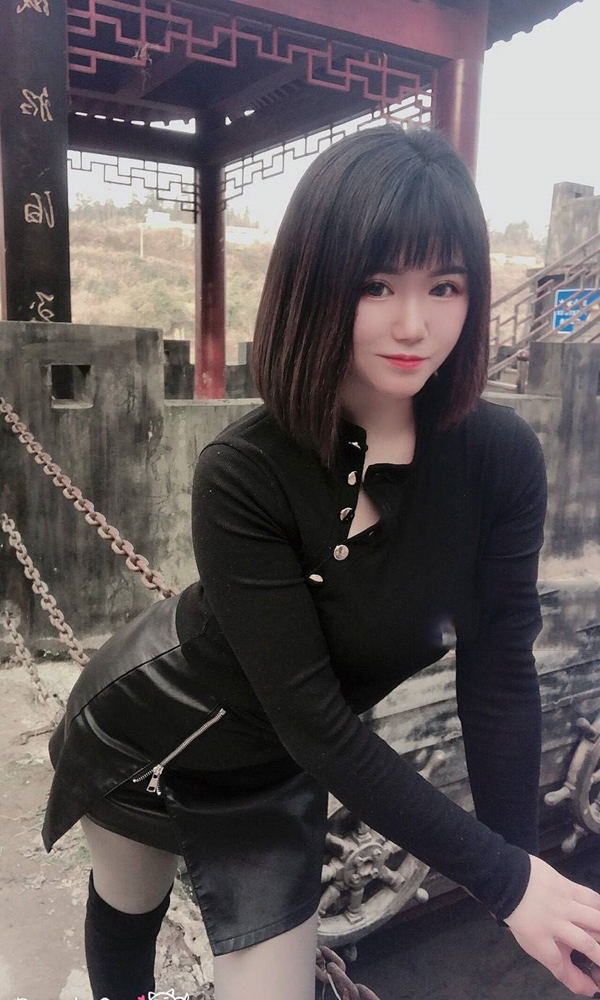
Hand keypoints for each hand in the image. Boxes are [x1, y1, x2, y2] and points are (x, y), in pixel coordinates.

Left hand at [503, 854, 599, 995]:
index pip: (558, 962)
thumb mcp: (527, 940)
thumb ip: (551, 960)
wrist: (507, 878)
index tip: (589, 987)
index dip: (574, 978)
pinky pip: (590, 897)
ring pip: (594, 920)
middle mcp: (554, 923)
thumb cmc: (517, 912)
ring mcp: (562, 904)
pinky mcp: (567, 887)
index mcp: (538, 937)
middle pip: (585, 944)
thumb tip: (575, 979)